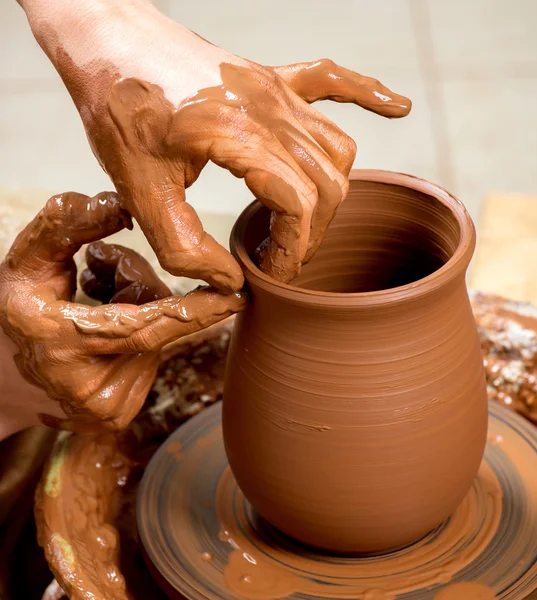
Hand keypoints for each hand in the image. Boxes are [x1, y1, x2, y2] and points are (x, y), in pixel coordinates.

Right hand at [0, 191, 244, 437]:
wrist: (1, 377)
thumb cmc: (17, 311)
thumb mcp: (28, 260)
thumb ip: (66, 225)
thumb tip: (120, 205)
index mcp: (59, 344)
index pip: (144, 326)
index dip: (193, 310)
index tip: (236, 298)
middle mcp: (87, 389)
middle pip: (154, 323)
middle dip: (138, 286)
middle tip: (100, 270)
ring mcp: (106, 409)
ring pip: (157, 339)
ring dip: (136, 309)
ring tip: (93, 298)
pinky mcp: (119, 415)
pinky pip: (150, 358)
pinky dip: (137, 336)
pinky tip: (104, 327)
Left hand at [24, 0, 410, 284]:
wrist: (106, 40)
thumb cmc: (117, 109)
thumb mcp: (137, 190)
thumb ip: (184, 246)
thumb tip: (231, 282)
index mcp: (233, 132)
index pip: (299, 203)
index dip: (292, 250)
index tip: (271, 274)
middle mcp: (266, 105)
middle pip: (327, 182)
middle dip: (312, 233)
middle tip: (281, 259)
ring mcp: (273, 87)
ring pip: (337, 145)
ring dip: (330, 192)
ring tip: (301, 223)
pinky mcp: (270, 77)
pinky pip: (332, 81)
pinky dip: (368, 96)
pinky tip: (396, 108)